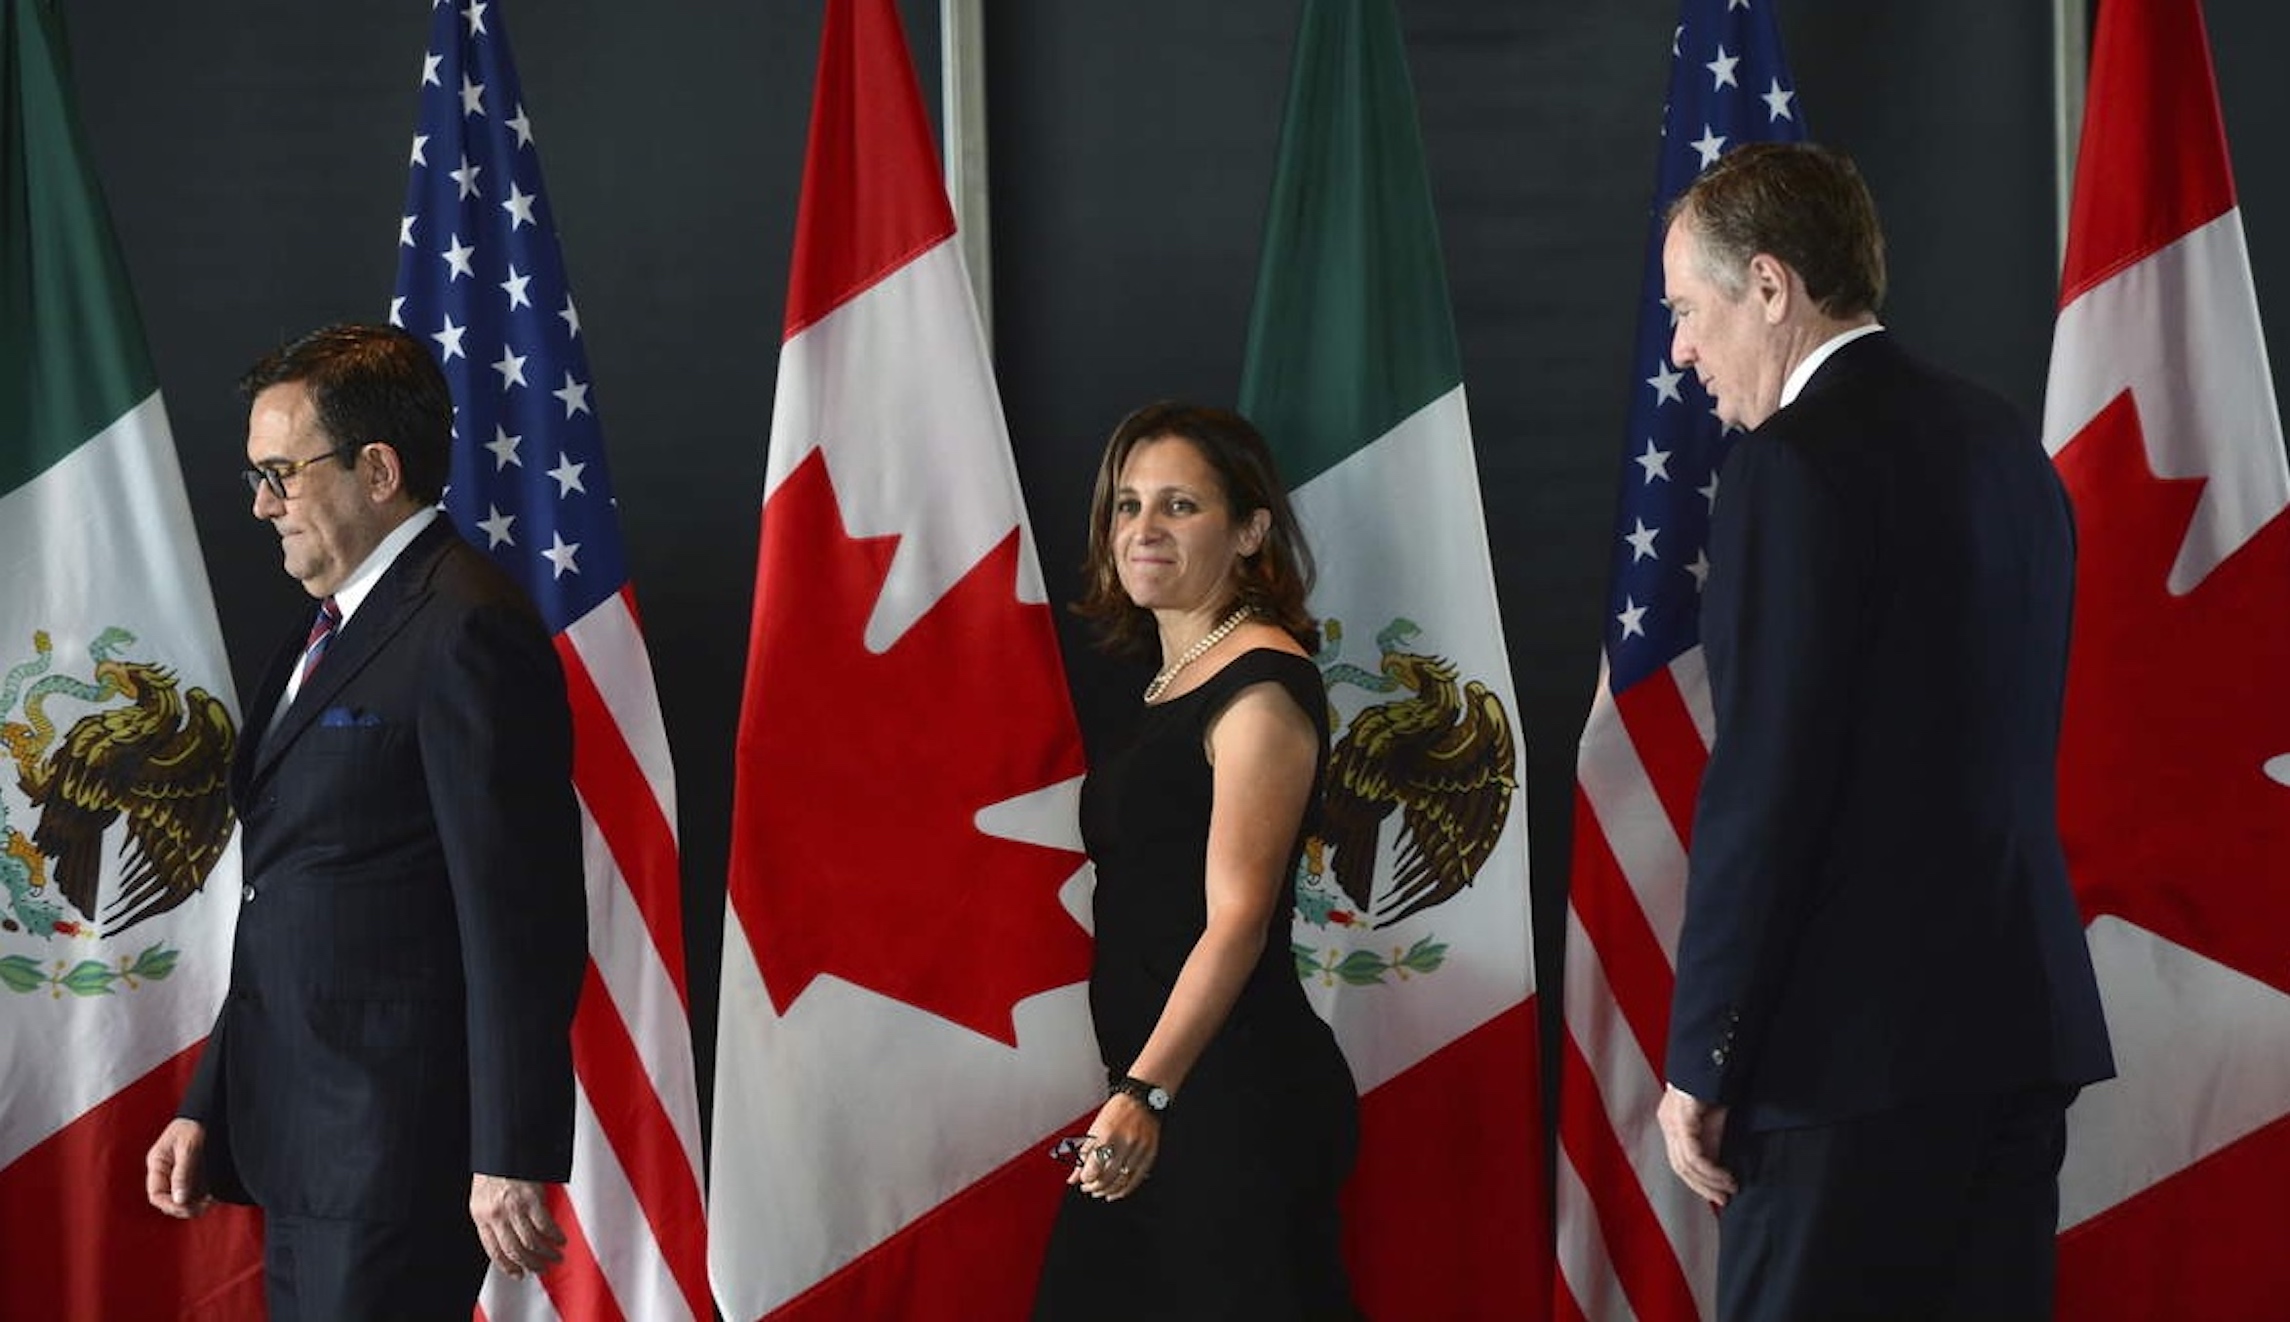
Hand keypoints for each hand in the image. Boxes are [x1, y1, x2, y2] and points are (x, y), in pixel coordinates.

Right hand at [144, 1118, 212, 1218]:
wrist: (211, 1110)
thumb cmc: (195, 1124)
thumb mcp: (188, 1146)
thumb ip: (183, 1172)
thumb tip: (179, 1200)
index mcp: (158, 1163)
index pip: (156, 1194)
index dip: (168, 1205)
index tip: (185, 1206)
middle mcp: (168, 1172)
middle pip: (171, 1200)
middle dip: (185, 1207)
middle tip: (204, 1206)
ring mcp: (182, 1174)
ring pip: (186, 1199)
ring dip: (198, 1204)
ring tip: (213, 1200)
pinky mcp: (197, 1175)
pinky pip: (199, 1193)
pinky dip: (207, 1197)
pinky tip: (217, 1194)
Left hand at [469, 1174, 566, 1277]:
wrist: (504, 1145)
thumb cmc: (495, 1170)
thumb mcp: (484, 1196)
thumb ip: (493, 1218)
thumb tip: (509, 1241)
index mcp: (480, 1215)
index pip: (493, 1251)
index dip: (508, 1266)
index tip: (520, 1274)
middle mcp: (495, 1214)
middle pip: (514, 1250)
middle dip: (531, 1264)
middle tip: (543, 1268)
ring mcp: (513, 1207)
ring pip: (530, 1242)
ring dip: (546, 1254)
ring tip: (556, 1257)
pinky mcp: (531, 1197)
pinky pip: (545, 1226)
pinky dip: (554, 1236)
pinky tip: (560, 1240)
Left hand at [1068, 1093, 1161, 1201]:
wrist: (1142, 1100)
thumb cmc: (1117, 1111)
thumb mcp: (1095, 1128)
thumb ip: (1084, 1154)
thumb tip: (1073, 1177)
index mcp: (1106, 1134)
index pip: (1093, 1167)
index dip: (1086, 1178)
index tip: (1082, 1180)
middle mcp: (1124, 1142)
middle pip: (1107, 1176)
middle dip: (1095, 1186)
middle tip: (1089, 1187)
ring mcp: (1138, 1149)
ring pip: (1122, 1180)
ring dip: (1108, 1190)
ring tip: (1100, 1191)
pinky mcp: (1149, 1154)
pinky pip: (1137, 1179)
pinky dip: (1125, 1189)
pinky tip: (1116, 1192)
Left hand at [1658, 1083, 1737, 1206]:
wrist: (1713, 1058)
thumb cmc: (1716, 1085)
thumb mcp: (1716, 1119)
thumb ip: (1715, 1140)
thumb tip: (1723, 1166)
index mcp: (1673, 1122)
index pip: (1680, 1161)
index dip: (1699, 1181)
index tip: (1719, 1194)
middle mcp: (1668, 1123)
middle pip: (1680, 1167)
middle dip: (1703, 1187)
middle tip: (1724, 1199)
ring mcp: (1672, 1121)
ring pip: (1685, 1165)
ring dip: (1709, 1182)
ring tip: (1728, 1188)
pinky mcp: (1682, 1120)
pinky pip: (1693, 1155)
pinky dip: (1710, 1170)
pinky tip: (1725, 1176)